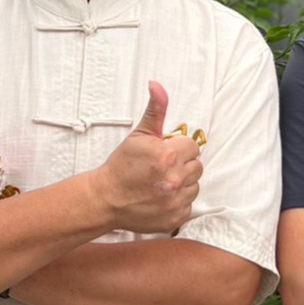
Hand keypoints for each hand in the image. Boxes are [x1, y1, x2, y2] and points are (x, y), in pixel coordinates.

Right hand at [90, 81, 202, 234]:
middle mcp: (174, 179)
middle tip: (161, 168)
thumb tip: (157, 86)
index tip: (166, 153)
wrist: (106, 198)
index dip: (179, 148)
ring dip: (182, 183)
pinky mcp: (174, 218)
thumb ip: (155, 110)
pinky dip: (177, 202)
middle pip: (197, 166)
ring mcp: (174, 201)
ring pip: (195, 186)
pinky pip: (188, 205)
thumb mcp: (139, 135)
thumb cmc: (122, 166)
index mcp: (168, 156)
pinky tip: (161, 197)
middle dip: (182, 164)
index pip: (193, 146)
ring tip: (161, 182)